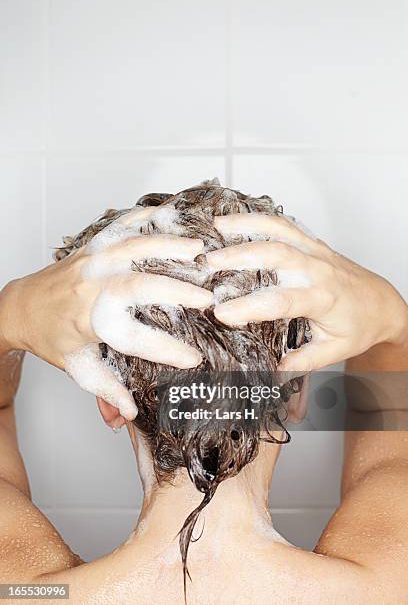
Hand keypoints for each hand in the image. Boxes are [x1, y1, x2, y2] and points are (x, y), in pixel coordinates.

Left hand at [0, 207, 211, 418]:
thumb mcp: (78, 366)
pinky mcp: (93, 246)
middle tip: (206, 299)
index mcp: (89, 322)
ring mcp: (92, 262)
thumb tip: (127, 415)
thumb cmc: (51, 337)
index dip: (165, 351)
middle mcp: (91, 289)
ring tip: (199, 252)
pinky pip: (122, 225)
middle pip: (137, 286)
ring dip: (169, 247)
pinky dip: (148, 217)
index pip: (133, 338)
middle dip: (176, 291)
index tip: (192, 359)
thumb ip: (106, 389)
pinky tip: (172, 217)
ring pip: (133, 248)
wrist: (21, 306)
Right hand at [207, 213, 407, 371]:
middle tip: (210, 262)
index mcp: (323, 298)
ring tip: (217, 228)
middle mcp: (319, 270)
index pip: (281, 301)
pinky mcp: (313, 244)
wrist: (382, 303)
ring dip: (247, 226)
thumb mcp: (335, 350)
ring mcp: (316, 252)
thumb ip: (304, 361)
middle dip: (241, 256)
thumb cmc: (359, 326)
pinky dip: (260, 218)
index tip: (222, 314)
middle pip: (277, 254)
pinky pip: (286, 224)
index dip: (249, 307)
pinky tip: (237, 220)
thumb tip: (275, 372)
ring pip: (280, 230)